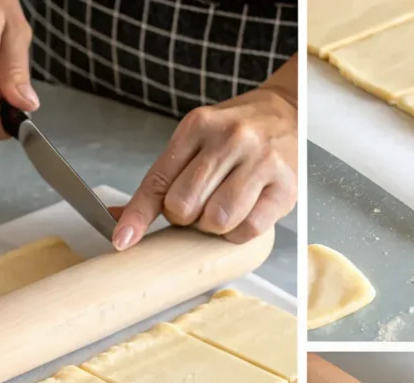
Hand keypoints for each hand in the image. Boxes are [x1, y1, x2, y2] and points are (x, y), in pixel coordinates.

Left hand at [111, 86, 297, 249]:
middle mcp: (230, 139)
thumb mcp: (197, 138)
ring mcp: (261, 162)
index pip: (158, 180)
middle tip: (200, 204)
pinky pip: (248, 229)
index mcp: (199, 125)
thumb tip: (124, 221)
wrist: (290, 112)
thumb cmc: (239, 132)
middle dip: (186, 216)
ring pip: (217, 220)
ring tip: (223, 208)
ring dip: (213, 226)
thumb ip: (164, 177)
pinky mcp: (285, 186)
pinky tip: (244, 214)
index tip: (123, 240)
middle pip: (184, 205)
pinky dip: (239, 233)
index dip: (139, 215)